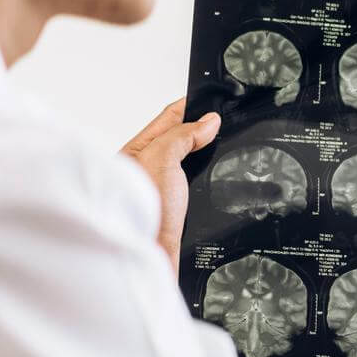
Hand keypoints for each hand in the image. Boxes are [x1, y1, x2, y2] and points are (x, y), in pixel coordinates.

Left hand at [121, 98, 219, 269]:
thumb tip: (208, 121)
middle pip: (182, 144)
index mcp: (139, 152)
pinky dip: (211, 192)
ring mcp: (163, 198)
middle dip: (203, 132)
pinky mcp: (176, 221)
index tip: (213, 96)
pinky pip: (198, 198)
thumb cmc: (131, 212)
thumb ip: (182, 137)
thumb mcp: (159, 159)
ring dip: (207, 164)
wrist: (136, 261)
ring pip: (191, 171)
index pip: (170, 119)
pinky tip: (220, 190)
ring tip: (225, 148)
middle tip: (226, 120)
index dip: (192, 105)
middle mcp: (149, 174)